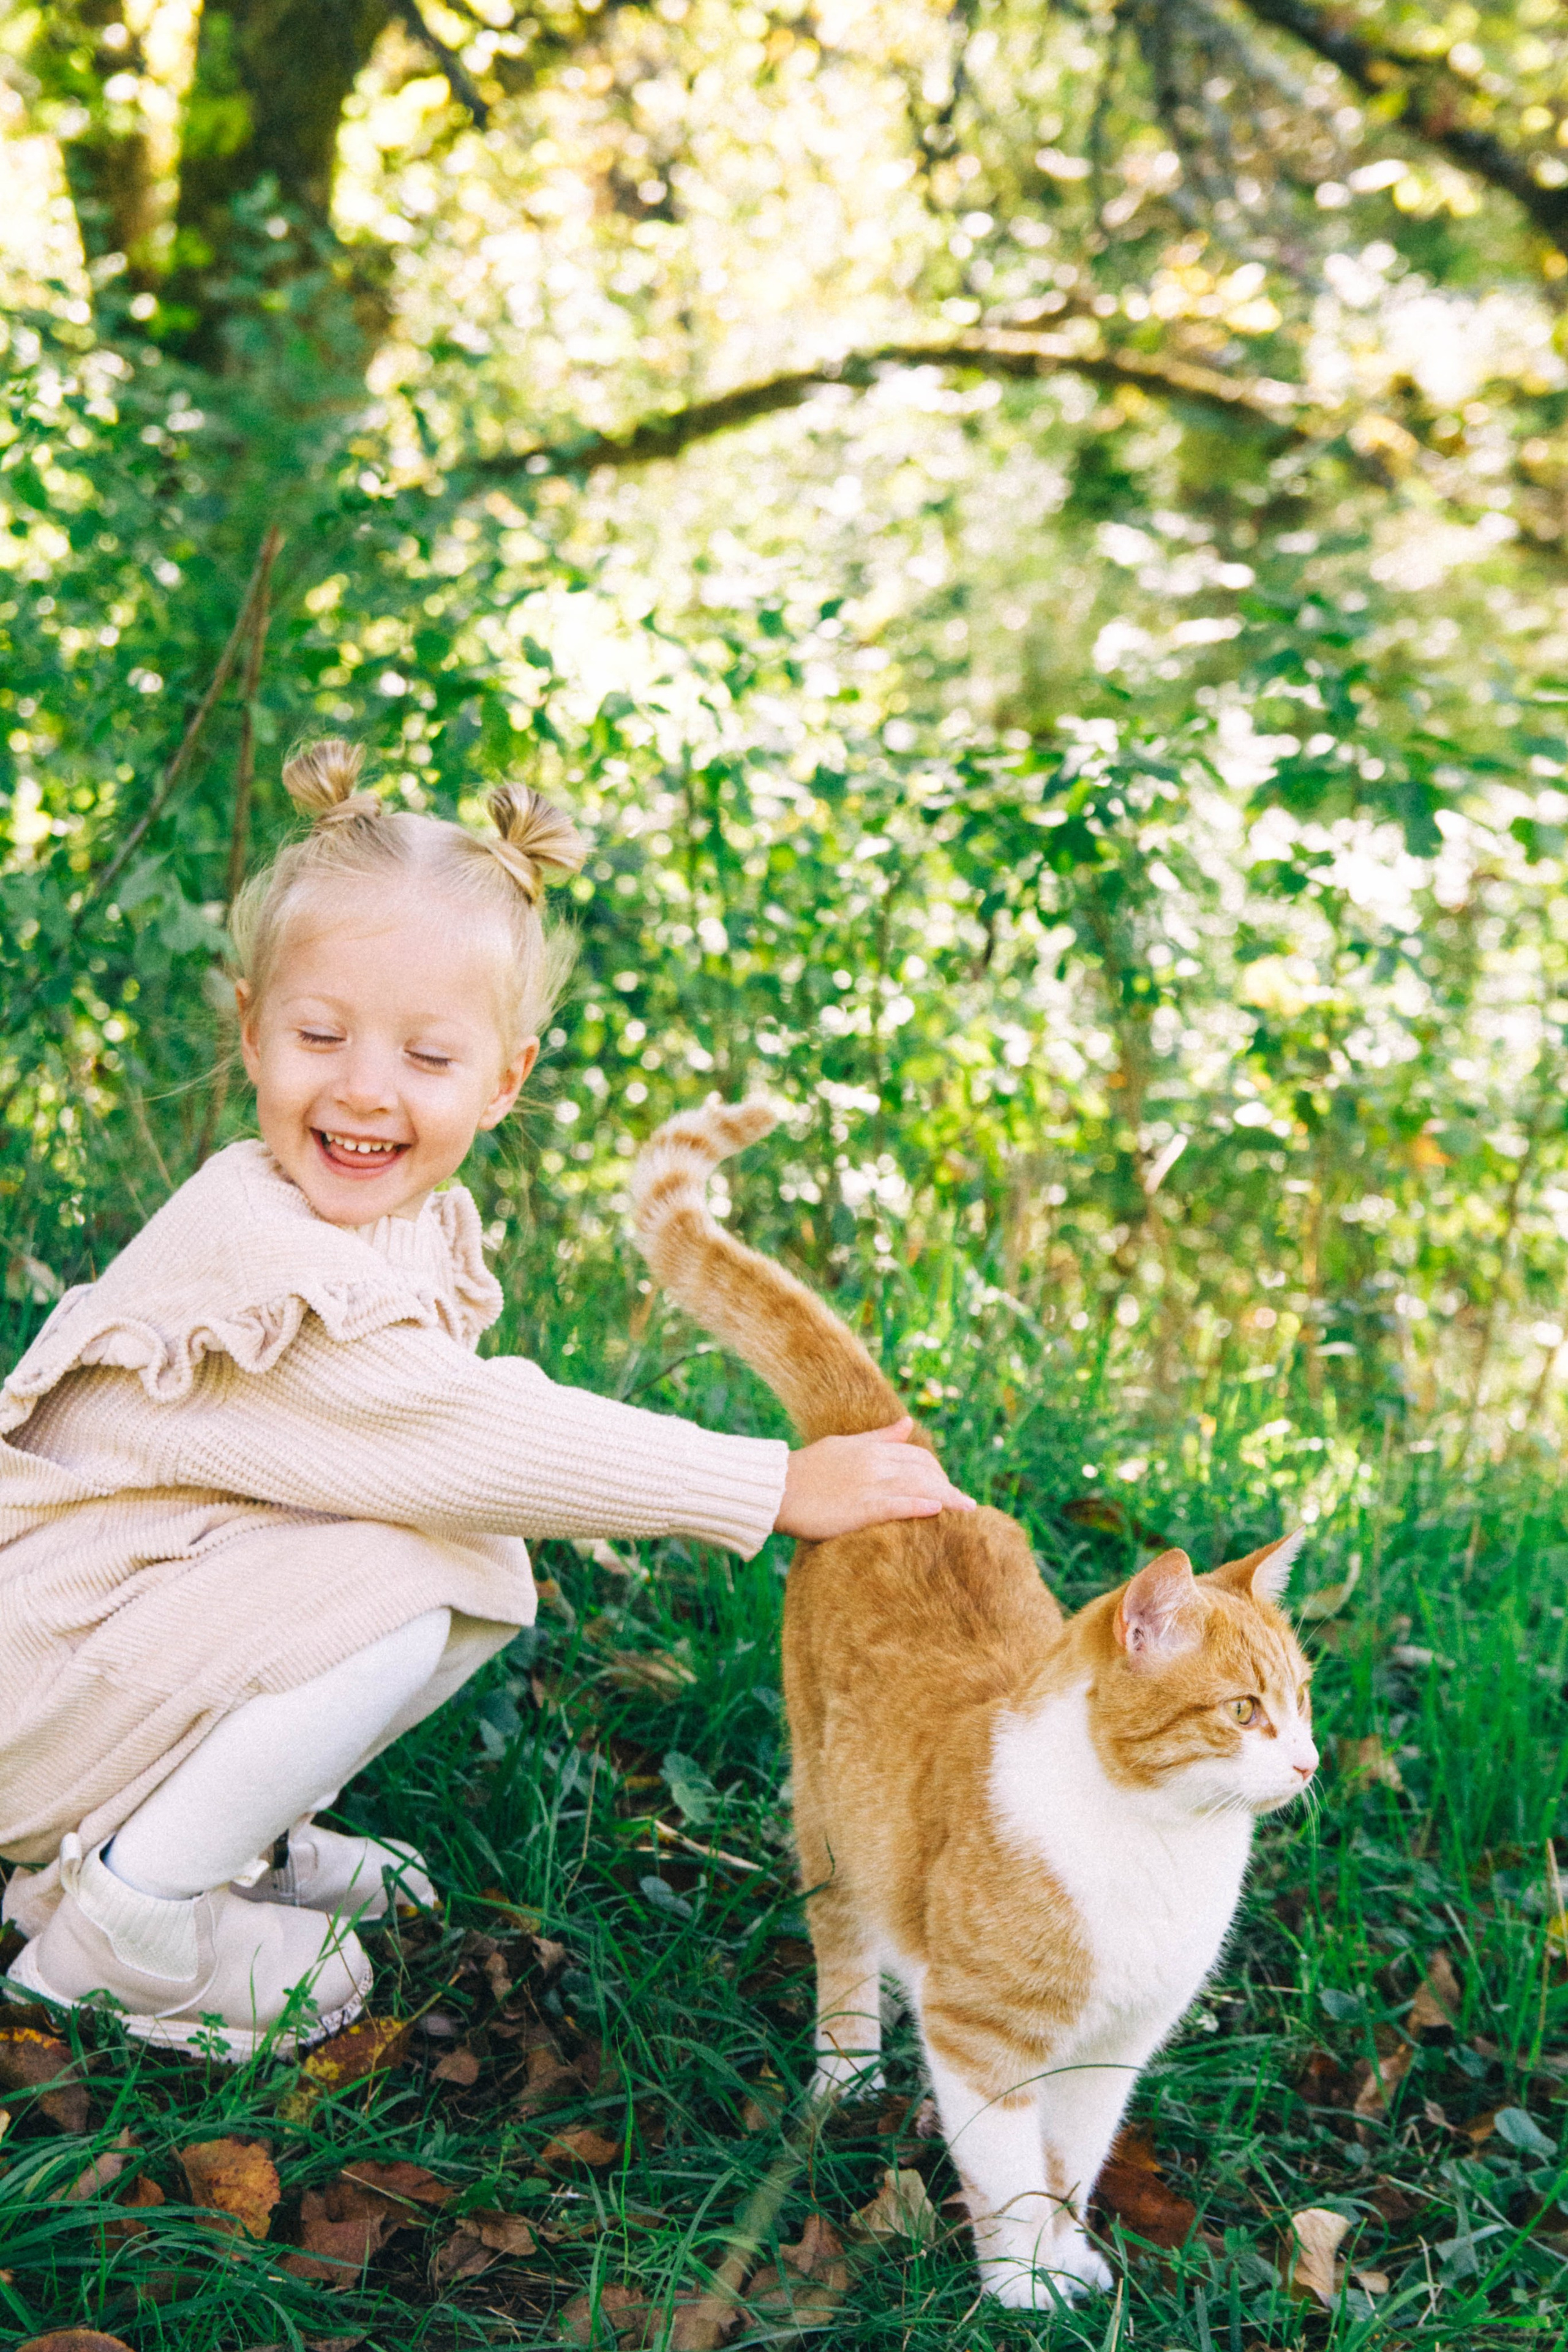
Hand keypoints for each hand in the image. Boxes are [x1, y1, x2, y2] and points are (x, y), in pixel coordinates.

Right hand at [773, 1417, 977, 1539]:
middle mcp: (873, 1463)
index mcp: (870, 1449)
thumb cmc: (807, 1470)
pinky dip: (919, 1505)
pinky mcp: (859, 1509)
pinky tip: (937, 1510)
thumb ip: (879, 1437)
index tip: (948, 1487)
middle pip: (924, 1471)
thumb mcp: (845, 1446)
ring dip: (945, 1498)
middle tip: (963, 1504)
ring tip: (966, 1510)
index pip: (917, 1455)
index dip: (938, 1471)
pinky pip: (896, 1505)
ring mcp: (867, 1485)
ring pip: (917, 1486)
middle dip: (947, 1486)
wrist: (775, 1489)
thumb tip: (908, 1423)